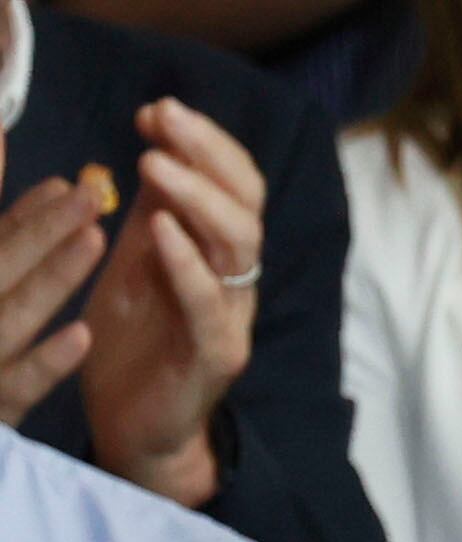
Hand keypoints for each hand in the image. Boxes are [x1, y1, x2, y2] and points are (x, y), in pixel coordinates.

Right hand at [0, 161, 105, 425]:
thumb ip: (3, 239)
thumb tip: (4, 152)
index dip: (17, 210)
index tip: (54, 173)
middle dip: (36, 230)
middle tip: (87, 192)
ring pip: (7, 319)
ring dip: (49, 279)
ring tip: (95, 240)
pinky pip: (13, 388)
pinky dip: (44, 361)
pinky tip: (84, 335)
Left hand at [79, 102, 262, 508]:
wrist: (134, 428)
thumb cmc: (134, 344)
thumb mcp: (136, 262)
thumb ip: (152, 214)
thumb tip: (155, 148)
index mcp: (216, 255)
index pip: (233, 185)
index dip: (203, 143)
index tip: (155, 112)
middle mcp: (235, 281)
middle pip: (246, 205)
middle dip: (207, 153)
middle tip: (164, 115)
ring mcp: (230, 319)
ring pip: (239, 247)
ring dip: (197, 198)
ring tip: (152, 163)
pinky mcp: (213, 358)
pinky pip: (209, 306)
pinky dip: (186, 263)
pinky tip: (159, 228)